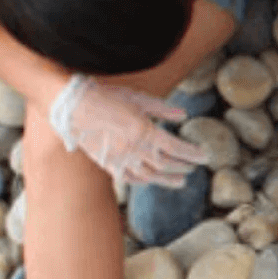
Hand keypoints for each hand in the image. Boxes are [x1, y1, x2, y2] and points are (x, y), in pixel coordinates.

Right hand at [47, 75, 210, 186]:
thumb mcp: (138, 98)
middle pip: (165, 163)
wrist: (73, 106)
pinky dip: (143, 181)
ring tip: (181, 181)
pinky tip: (152, 180)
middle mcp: (134, 149)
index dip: (192, 154)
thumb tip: (183, 115)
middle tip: (194, 167)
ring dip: (167, 179)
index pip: (176, 148)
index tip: (204, 157)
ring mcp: (120, 159)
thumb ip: (162, 109)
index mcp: (144, 132)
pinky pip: (129, 178)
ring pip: (150, 175)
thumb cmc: (106, 97)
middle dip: (182, 166)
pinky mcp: (107, 163)